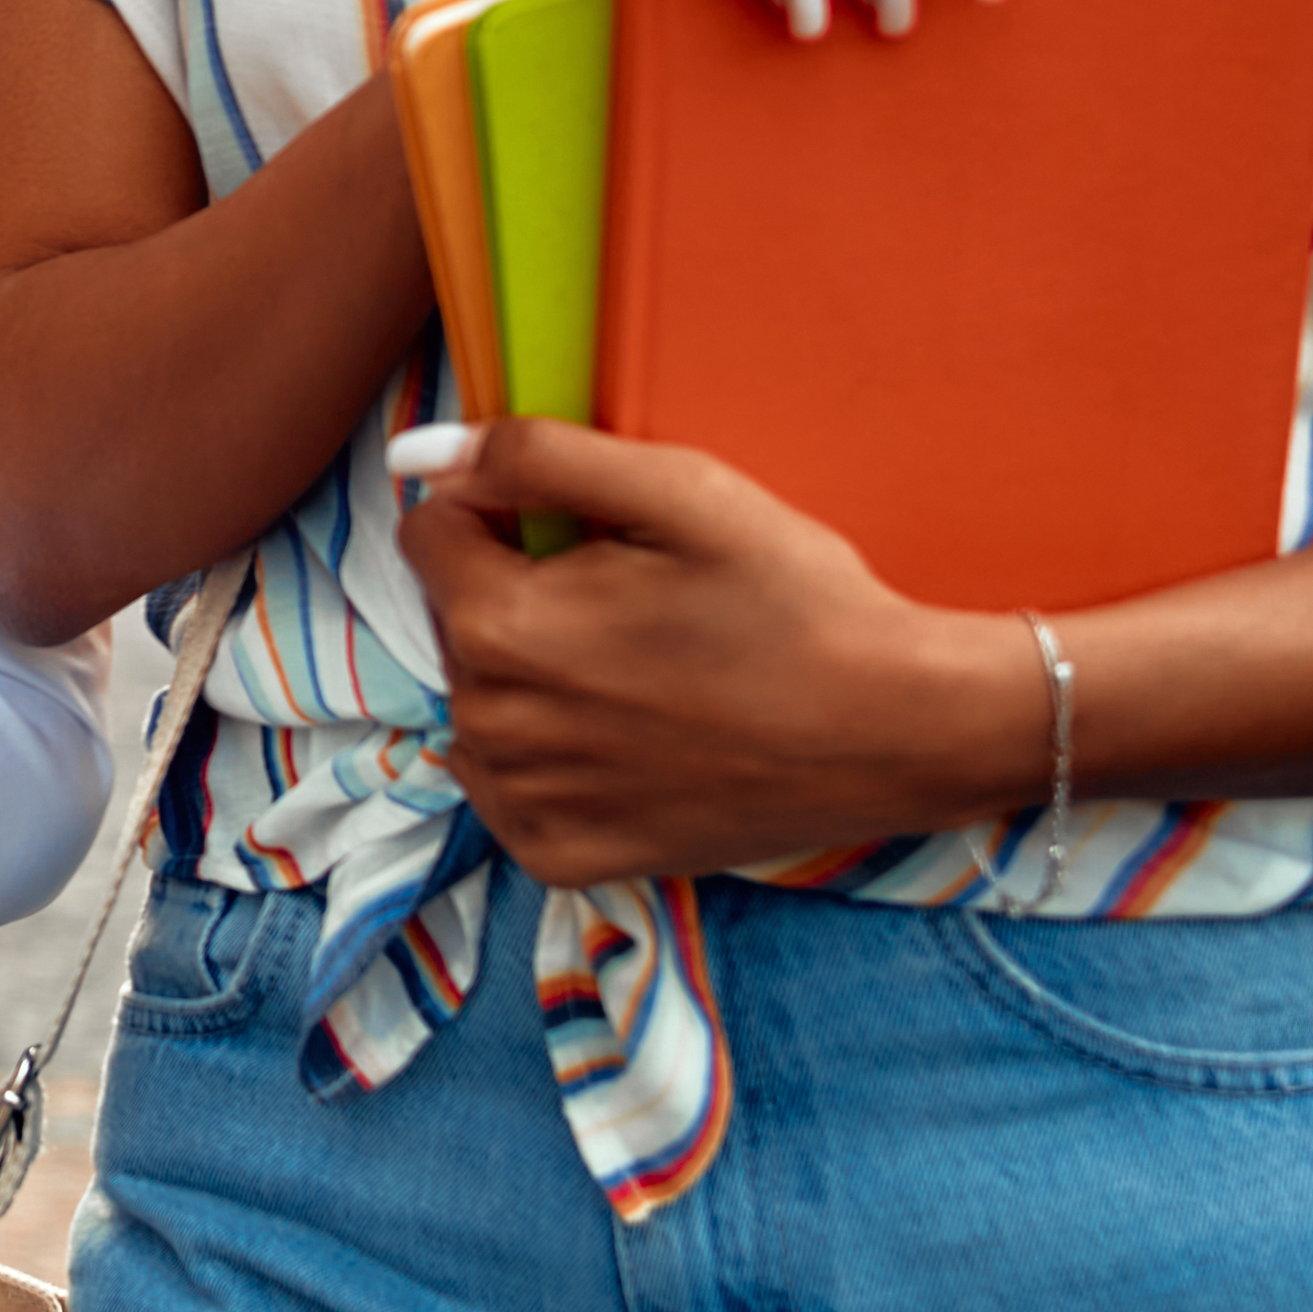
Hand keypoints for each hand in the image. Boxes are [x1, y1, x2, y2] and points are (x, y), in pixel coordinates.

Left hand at [397, 420, 1035, 879]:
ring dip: (533, 678)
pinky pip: (512, 786)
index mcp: (500, 625)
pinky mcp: (562, 857)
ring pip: (480, 701)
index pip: (431, 531)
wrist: (897, 731)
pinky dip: (553, 759)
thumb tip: (415, 454)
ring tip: (642, 674)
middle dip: (519, 595)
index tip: (586, 535)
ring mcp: (524, 802)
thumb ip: (535, 456)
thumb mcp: (679, 491)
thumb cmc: (796, 600)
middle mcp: (490, 724)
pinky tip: (632, 739)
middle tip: (636, 608)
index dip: (504, 514)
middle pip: (456, 619)